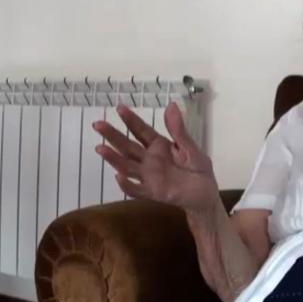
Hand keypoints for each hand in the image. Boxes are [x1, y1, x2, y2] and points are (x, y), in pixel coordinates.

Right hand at [92, 102, 218, 212]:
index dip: (131, 120)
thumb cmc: (198, 170)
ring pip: (127, 166)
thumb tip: (171, 105)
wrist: (205, 196)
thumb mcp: (191, 148)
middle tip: (98, 124)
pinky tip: (119, 177)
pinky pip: (136, 190)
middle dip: (113, 135)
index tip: (119, 107)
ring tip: (100, 148)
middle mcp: (149, 159)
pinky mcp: (152, 192)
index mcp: (159, 145)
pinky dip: (127, 185)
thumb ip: (178, 130)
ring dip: (113, 158)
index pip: (141, 130)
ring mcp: (149, 176)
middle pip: (128, 146)